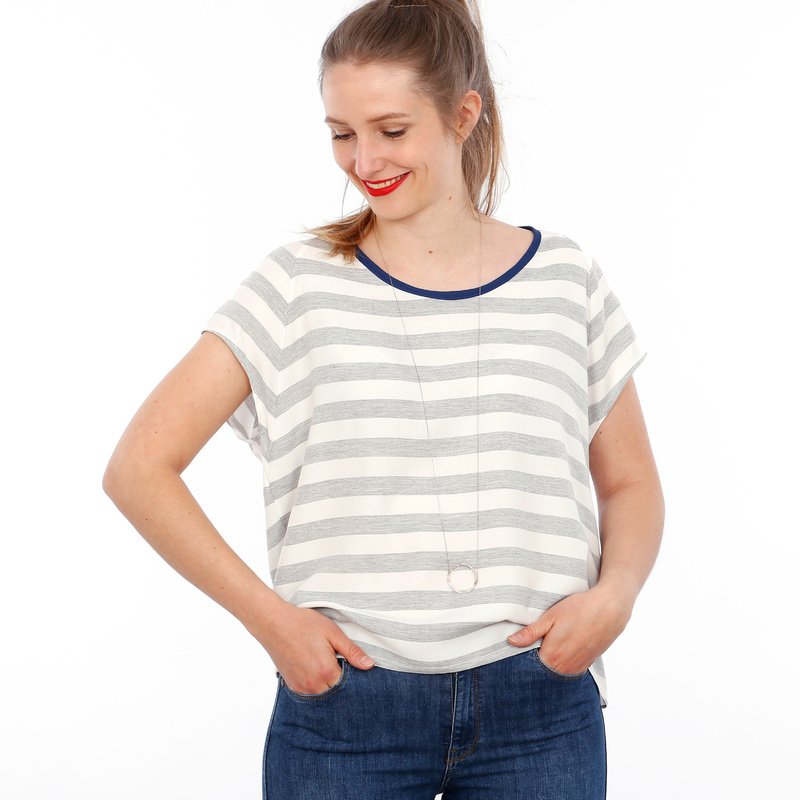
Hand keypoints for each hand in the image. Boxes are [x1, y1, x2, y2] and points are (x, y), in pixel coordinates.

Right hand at [256, 604, 374, 694]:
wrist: (274, 623)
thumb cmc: (303, 624)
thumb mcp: (332, 633)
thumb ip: (351, 651)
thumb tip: (369, 665)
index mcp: (326, 671)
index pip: (349, 684)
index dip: (353, 674)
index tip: (351, 664)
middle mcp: (313, 685)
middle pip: (336, 691)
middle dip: (340, 680)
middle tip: (338, 661)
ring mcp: (301, 687)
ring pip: (323, 693)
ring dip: (328, 683)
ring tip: (325, 663)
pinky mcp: (292, 686)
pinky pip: (310, 692)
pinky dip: (316, 684)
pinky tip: (315, 669)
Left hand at [506, 585, 632, 673]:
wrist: (610, 609)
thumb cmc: (579, 609)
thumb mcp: (550, 617)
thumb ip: (530, 633)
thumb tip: (511, 642)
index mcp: (552, 657)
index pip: (530, 666)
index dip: (524, 657)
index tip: (523, 648)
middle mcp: (565, 668)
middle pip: (544, 671)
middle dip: (538, 661)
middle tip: (538, 643)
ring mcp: (578, 668)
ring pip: (558, 671)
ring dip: (553, 662)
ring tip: (553, 643)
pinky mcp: (588, 664)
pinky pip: (570, 669)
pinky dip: (565, 662)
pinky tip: (565, 647)